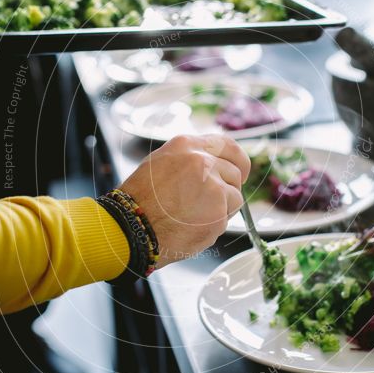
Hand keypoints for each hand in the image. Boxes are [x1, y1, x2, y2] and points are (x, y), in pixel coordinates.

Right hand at [121, 134, 250, 266]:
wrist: (132, 226)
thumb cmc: (140, 200)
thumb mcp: (161, 163)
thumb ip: (188, 160)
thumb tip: (213, 164)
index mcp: (187, 146)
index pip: (227, 145)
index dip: (238, 161)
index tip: (241, 172)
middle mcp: (203, 161)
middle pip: (234, 173)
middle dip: (228, 189)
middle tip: (214, 202)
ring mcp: (213, 185)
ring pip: (235, 197)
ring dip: (222, 209)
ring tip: (195, 216)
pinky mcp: (219, 210)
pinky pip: (227, 218)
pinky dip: (214, 225)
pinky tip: (193, 227)